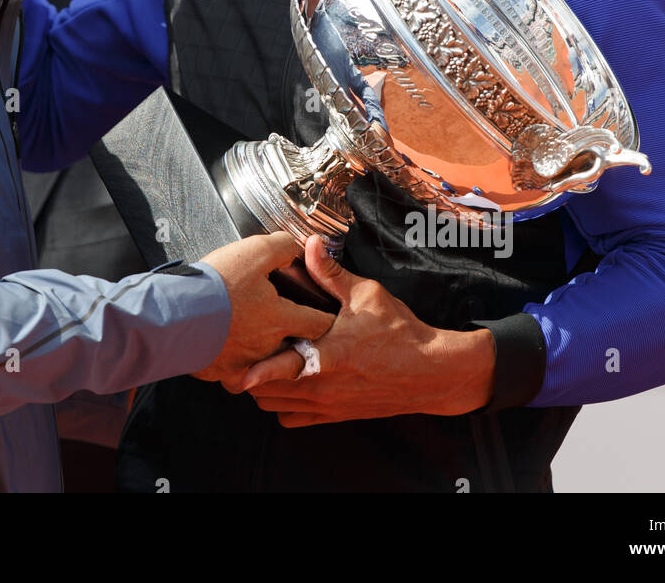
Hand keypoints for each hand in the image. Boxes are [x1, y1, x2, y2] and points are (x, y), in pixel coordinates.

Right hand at [194, 232, 334, 392]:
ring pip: (267, 365)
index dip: (325, 318)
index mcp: (281, 319)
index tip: (327, 316)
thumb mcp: (253, 252)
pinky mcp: (221, 373)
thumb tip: (296, 248)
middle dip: (295, 340)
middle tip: (290, 328)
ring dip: (267, 355)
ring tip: (259, 341)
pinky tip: (231, 354)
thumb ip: (281, 247)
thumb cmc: (215, 286)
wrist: (173, 316)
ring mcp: (245, 365)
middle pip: (295, 350)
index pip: (319, 324)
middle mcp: (268, 348)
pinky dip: (237, 367)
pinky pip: (237, 376)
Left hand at [239, 236, 495, 426]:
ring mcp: (327, 405)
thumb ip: (331, 273)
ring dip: (265, 390)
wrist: (431, 372)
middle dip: (252, 373)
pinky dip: (284, 406)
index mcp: (325, 355)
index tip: (233, 364)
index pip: (278, 368)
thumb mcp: (366, 295)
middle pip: (267, 392)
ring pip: (276, 407)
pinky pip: (295, 420)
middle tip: (245, 352)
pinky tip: (286, 386)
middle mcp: (321, 385)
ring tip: (262, 367)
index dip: (253, 369)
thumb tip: (309, 244)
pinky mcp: (336, 415)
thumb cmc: (401, 333)